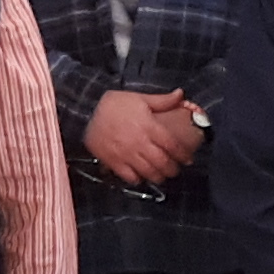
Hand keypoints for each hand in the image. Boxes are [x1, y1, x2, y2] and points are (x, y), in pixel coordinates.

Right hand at [77, 87, 202, 189]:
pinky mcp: (114, 162)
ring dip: (158, 176)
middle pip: (162, 162)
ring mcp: (126, 154)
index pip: (172, 145)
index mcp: (149, 126)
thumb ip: (162, 100)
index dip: (182, 155)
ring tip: (162, 176)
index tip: (188, 159)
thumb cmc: (114, 104)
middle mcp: (139, 142)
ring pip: (148, 172)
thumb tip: (181, 94)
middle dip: (172, 169)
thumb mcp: (139, 98)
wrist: (86, 111)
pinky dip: (138, 179)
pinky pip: (130, 177)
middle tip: (175, 169)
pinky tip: (142, 176)